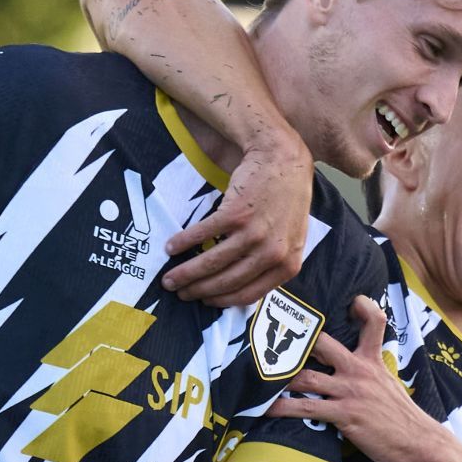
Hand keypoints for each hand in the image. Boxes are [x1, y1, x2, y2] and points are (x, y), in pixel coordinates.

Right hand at [162, 132, 312, 307]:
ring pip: (212, 262)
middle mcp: (271, 253)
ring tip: (169, 277)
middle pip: (227, 281)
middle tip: (179, 292)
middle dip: (198, 290)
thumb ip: (273, 264)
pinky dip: (183, 243)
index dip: (221, 301)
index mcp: (287, 264)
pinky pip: (202, 235)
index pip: (248, 294)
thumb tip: (243, 289)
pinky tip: (172, 247)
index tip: (203, 301)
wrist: (283, 160)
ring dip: (186, 272)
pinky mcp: (235, 214)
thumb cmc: (287, 200)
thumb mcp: (291, 239)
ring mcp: (253, 234)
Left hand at [265, 296, 447, 461]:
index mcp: (374, 360)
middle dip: (295, 340)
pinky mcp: (345, 414)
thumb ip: (371, 370)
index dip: (362, 307)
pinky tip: (266, 408)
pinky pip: (305, 408)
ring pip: (306, 377)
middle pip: (324, 343)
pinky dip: (282, 408)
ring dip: (279, 378)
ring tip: (255, 376)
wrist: (420, 443)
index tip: (348, 301)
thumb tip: (351, 368)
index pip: (374, 321)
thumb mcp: (390, 384)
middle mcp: (361, 370)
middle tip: (267, 335)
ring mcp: (351, 391)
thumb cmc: (403, 417)